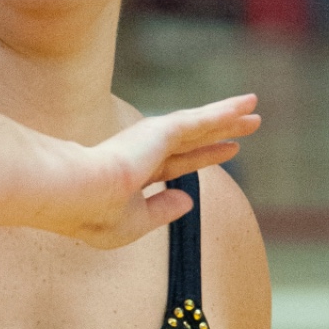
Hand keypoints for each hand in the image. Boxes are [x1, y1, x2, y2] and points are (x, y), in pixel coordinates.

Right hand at [54, 93, 259, 247]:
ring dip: (228, 116)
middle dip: (219, 132)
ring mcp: (152, 139)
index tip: (226, 151)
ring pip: (200, 125)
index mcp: (133, 175)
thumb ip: (160, 211)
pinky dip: (226, 111)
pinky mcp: (162, 130)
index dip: (201, 158)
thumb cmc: (94, 215)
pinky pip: (202, 119)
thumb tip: (187, 199)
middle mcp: (143, 152)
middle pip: (192, 141)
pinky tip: (246, 104)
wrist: (75, 194)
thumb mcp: (132, 224)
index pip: (176, 165)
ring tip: (254, 106)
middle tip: (248, 124)